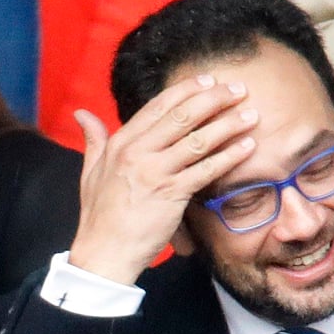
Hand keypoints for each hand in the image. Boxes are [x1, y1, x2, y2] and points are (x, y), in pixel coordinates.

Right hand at [68, 74, 257, 284]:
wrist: (104, 252)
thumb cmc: (100, 215)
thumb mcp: (89, 171)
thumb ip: (93, 140)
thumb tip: (83, 114)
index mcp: (120, 143)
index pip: (158, 106)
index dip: (186, 90)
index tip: (209, 80)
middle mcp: (137, 152)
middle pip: (182, 116)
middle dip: (214, 99)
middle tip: (238, 89)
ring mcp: (155, 172)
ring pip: (198, 140)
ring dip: (228, 124)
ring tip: (251, 114)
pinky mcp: (172, 194)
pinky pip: (206, 170)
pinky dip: (229, 156)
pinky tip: (248, 146)